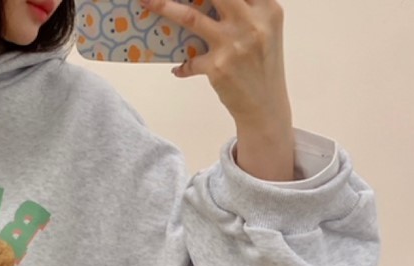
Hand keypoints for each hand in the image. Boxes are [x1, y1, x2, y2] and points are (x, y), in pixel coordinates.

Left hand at [140, 0, 291, 129]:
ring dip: (164, 7)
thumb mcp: (265, 31)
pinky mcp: (218, 66)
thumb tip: (205, 2)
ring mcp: (233, 44)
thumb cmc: (263, 66)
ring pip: (190, 17)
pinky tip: (179, 69)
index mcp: (267, 8)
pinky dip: (182, 66)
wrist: (265, 106)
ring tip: (146, 2)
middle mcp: (252, 22)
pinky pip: (189, 61)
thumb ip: (245, 11)